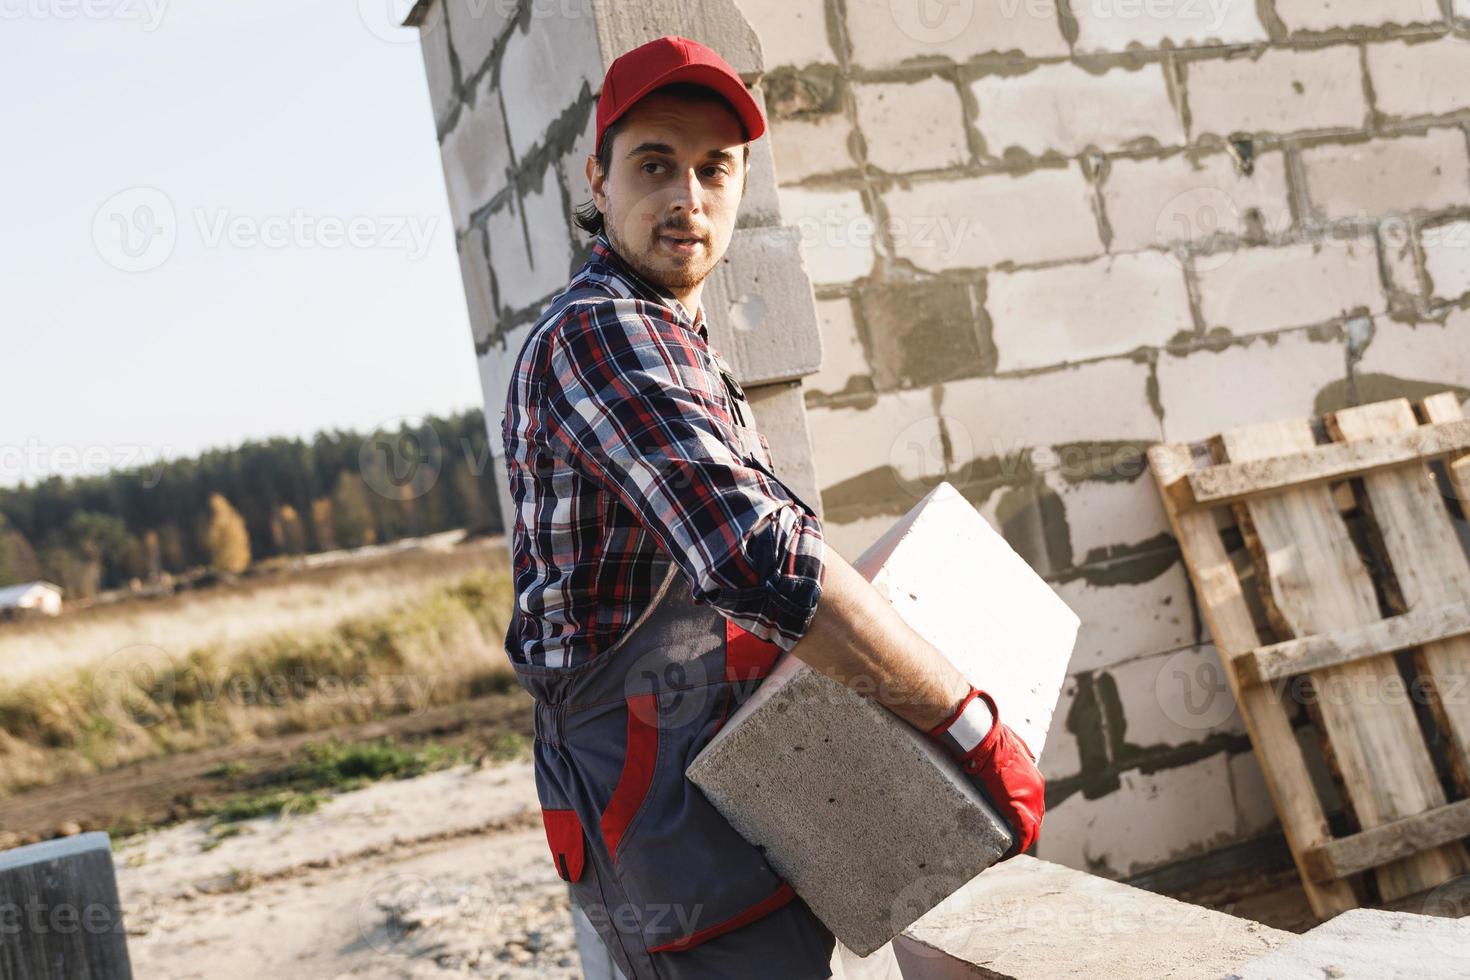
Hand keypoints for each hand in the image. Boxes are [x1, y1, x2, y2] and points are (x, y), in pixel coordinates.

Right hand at [928, 687, 1044, 859]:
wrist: (977, 735)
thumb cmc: (981, 737)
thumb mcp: (1000, 745)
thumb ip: (1005, 757)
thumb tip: (997, 758)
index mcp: (1031, 776)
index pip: (1030, 805)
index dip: (1018, 819)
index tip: (1003, 828)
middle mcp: (1036, 789)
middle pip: (1033, 821)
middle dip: (1017, 835)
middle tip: (999, 846)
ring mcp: (1030, 798)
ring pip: (1029, 832)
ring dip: (1014, 845)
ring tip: (996, 854)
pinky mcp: (1018, 807)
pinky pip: (1022, 837)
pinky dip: (1011, 849)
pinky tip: (996, 856)